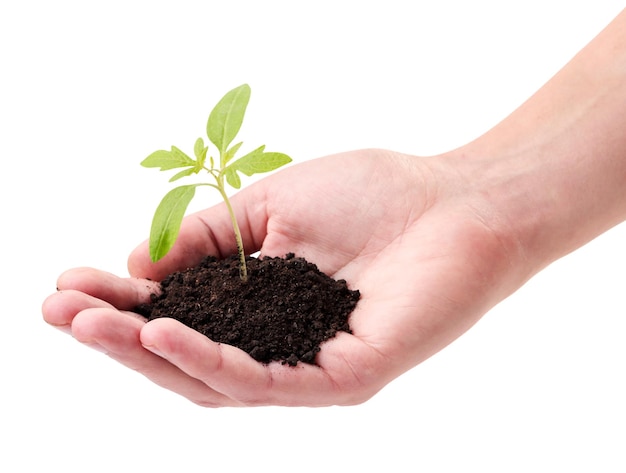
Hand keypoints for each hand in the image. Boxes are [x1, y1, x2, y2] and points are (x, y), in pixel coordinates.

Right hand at [42, 148, 526, 406]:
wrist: (456, 201)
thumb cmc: (372, 194)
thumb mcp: (269, 204)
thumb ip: (205, 236)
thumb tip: (136, 267)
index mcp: (258, 302)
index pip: (177, 314)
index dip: (120, 303)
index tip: (70, 283)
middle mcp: (277, 341)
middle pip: (184, 356)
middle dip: (118, 336)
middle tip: (60, 311)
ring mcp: (308, 365)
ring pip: (213, 380)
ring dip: (148, 355)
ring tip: (92, 327)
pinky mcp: (343, 377)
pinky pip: (266, 383)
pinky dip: (210, 362)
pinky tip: (164, 334)